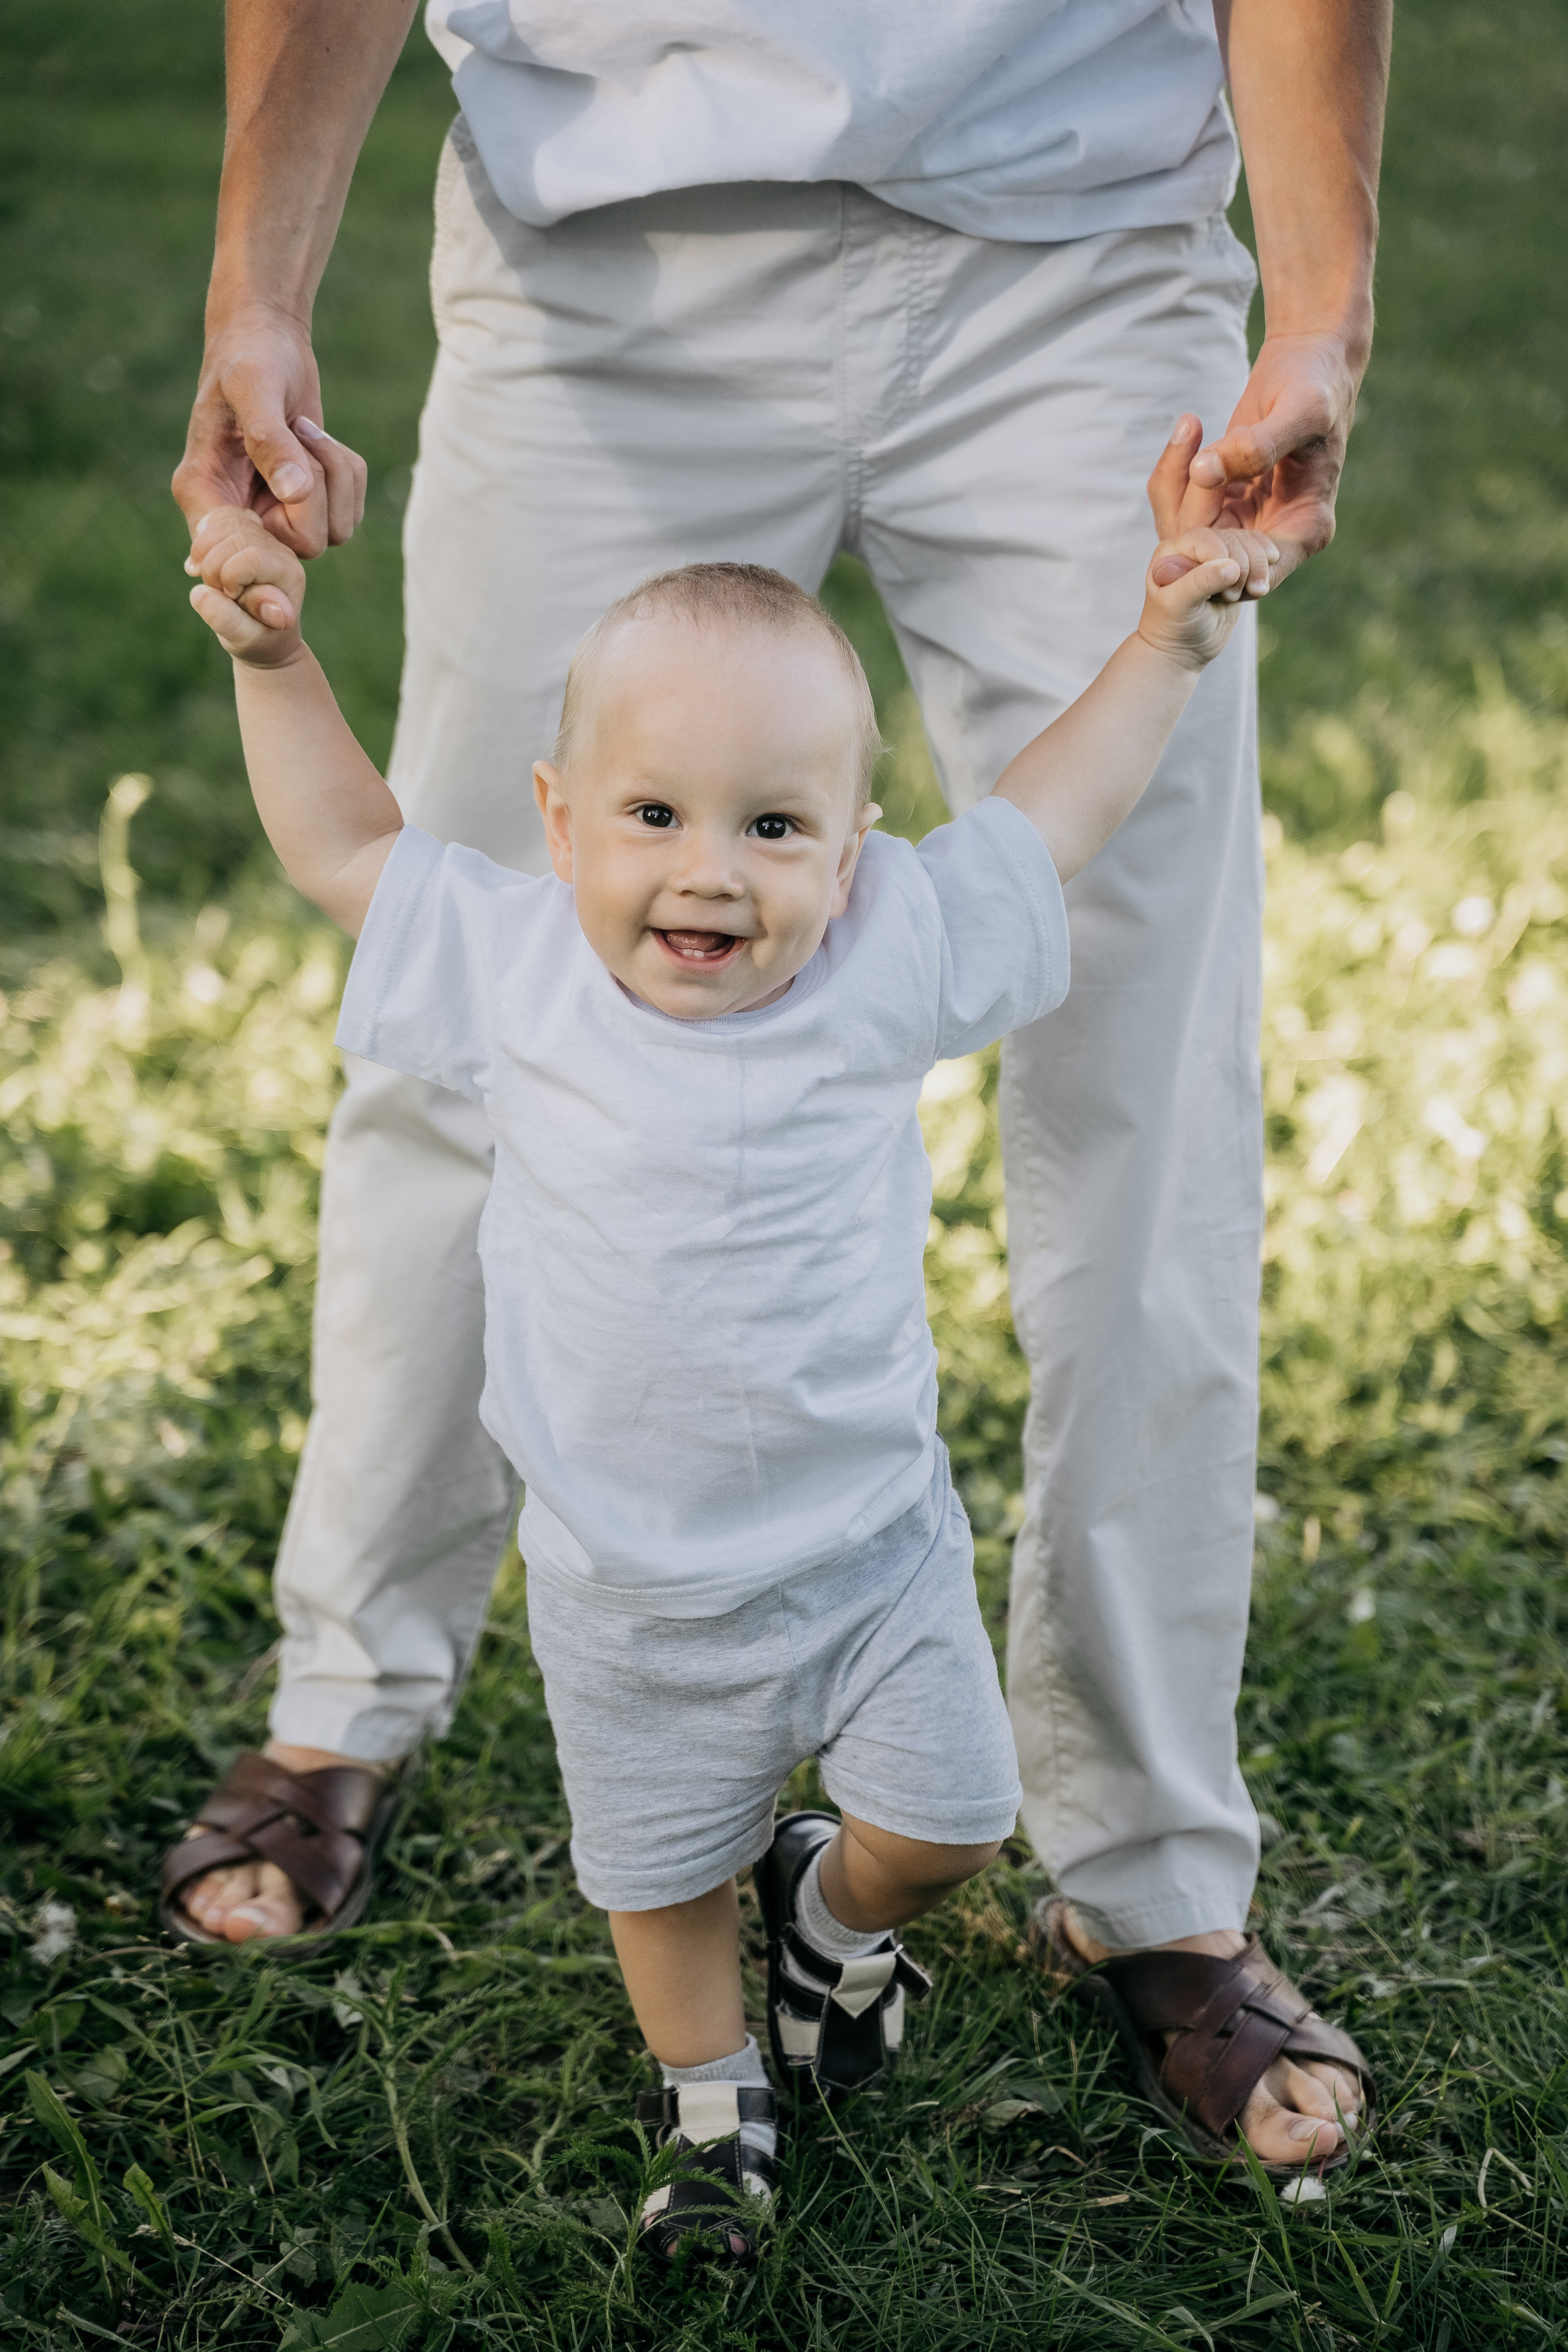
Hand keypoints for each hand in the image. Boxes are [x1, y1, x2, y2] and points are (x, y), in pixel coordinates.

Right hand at [171, 303, 366, 558]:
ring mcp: (277, 514)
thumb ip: (269, 440)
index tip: (290, 497)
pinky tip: (315, 438)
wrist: (269, 340)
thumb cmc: (249, 356)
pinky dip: (348, 474)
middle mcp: (241, 514)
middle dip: (317, 493)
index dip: (270, 550)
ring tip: (305, 430)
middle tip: (297, 435)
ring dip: (336, 477)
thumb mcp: (253, 387)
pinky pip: (350, 513)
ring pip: (334, 533)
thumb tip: (295, 493)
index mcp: (204, 494)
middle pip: (301, 547)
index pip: (238, 557)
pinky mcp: (311, 505)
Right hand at [186, 505, 308, 666]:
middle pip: (237, 535)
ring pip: (228, 520)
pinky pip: (223, 515)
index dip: (229, 576)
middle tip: (214, 589)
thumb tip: (201, 593)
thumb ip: (226, 620)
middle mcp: (282, 551)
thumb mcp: (244, 640)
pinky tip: (198, 556)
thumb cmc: (257, 641)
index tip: (230, 598)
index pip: (251, 557)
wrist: (264, 636)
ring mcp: (266, 538)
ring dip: (204, 547)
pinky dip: (205, 532)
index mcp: (288, 574)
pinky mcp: (249, 532)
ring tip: (201, 574)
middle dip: (214, 564)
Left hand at [1137, 522, 1276, 670]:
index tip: (1224, 588)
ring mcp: (1218, 557)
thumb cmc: (1173, 628)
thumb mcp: (1179, 606)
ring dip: (1258, 567)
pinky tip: (1261, 587)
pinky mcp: (1236, 569)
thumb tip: (1232, 566)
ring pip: (1249, 544)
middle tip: (1232, 597)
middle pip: (1232, 539)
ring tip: (1255, 592)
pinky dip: (1265, 569)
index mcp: (1173, 551)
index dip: (1221, 556)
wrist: (1183, 650)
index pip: (1204, 538)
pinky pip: (1258, 556)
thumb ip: (1201, 582)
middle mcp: (1195, 548)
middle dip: (1243, 565)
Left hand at [1154, 334, 1360, 586]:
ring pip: (1191, 536)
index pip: (1254, 572)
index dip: (1217, 558)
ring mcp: (1248, 520)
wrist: (1309, 357)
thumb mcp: (1300, 411)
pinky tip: (1189, 428)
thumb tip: (1204, 472)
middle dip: (1191, 515)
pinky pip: (1184, 507)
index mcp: (1306, 528)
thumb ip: (1257, 445)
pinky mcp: (1224, 500)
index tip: (1194, 515)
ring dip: (1176, 491)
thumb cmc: (1317, 383)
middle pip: (1214, 559)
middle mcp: (1275, 534)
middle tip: (1193, 456)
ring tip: (1189, 430)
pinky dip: (1174, 475)